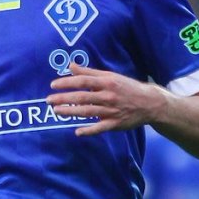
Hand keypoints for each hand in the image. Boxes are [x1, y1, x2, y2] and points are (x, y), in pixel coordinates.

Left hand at [46, 63, 165, 135]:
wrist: (149, 103)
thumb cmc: (126, 87)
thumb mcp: (110, 76)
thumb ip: (89, 72)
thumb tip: (70, 66)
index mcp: (107, 82)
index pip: (83, 81)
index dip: (67, 82)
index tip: (53, 84)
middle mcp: (108, 96)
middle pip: (82, 97)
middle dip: (64, 98)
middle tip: (48, 100)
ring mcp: (112, 111)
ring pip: (88, 112)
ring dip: (71, 112)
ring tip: (57, 111)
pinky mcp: (116, 124)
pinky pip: (100, 128)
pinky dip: (89, 131)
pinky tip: (77, 132)